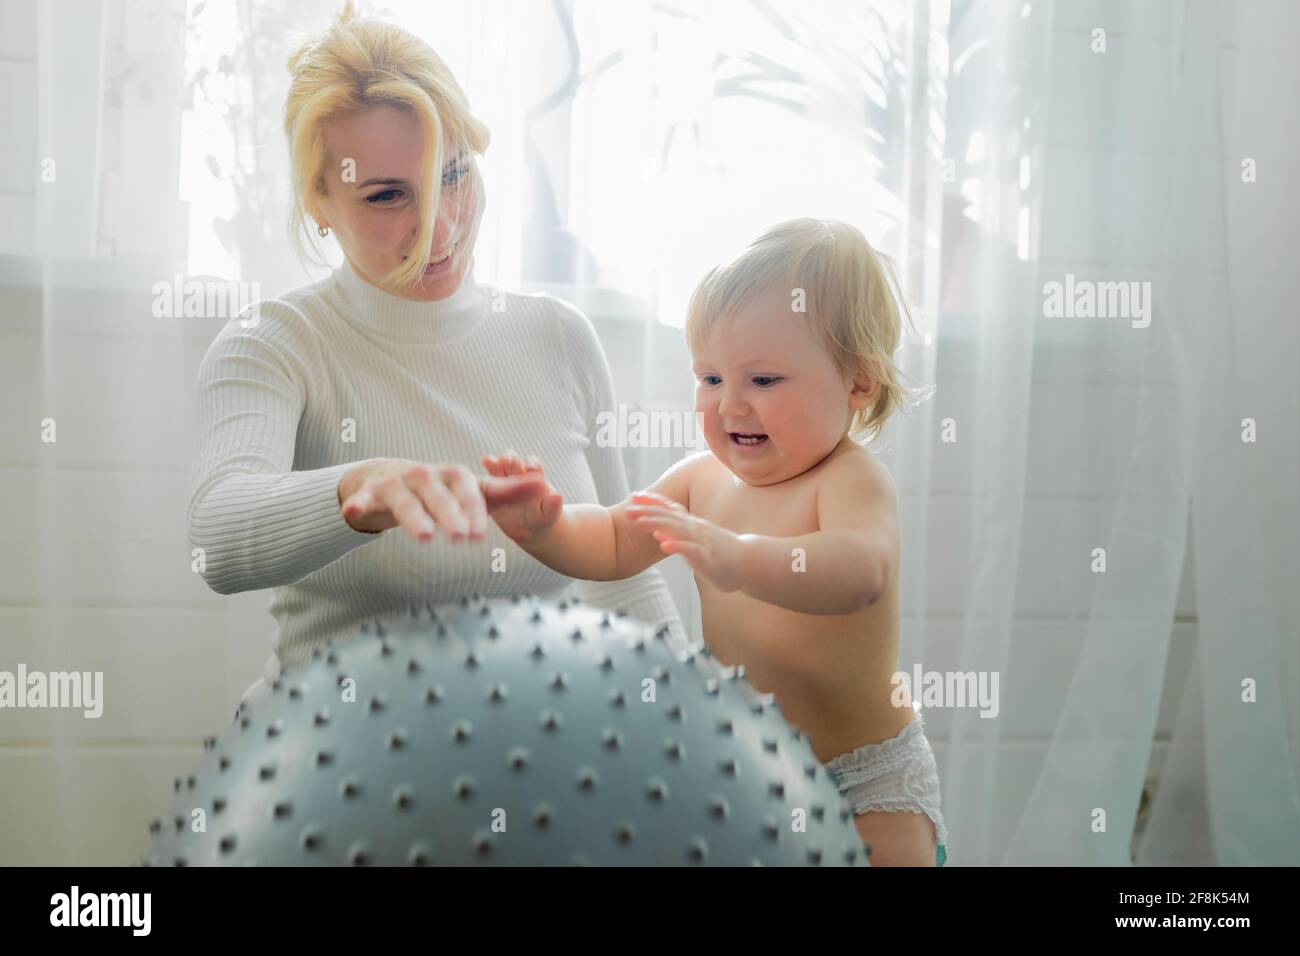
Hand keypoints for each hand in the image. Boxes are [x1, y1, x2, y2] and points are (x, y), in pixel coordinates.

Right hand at [338, 458, 545, 541]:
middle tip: (462, 538)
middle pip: (438, 494)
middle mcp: (424, 476)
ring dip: (413, 515)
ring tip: (424, 536)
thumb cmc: (436, 489)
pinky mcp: (371, 493)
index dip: (474, 510)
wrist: (385, 477)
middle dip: (450, 514)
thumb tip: (544, 485)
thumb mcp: (468, 489)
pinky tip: (352, 512)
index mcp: (450, 475)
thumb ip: (504, 490)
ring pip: (404, 499)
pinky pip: (364, 499)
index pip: (466, 490)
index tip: (481, 534)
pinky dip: (358, 504)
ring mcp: (396, 483)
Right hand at [481, 451, 563, 542]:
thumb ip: (552, 508)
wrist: (527, 527)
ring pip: (502, 464)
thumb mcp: (547, 517)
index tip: (530, 468)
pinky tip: (485, 461)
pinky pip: (489, 472)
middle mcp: (520, 474)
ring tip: (492, 462)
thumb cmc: (540, 520)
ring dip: (498, 462)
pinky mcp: (492, 484)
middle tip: (508, 462)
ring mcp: (506, 477)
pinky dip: (488, 464)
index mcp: (535, 480)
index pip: (534, 468)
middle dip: (512, 461)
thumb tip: (557, 497)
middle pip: (515, 462)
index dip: (532, 466)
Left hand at [626, 491, 745, 591]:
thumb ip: (678, 535)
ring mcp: (702, 541)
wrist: (748, 562)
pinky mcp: (708, 557)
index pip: (670, 508)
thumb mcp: (696, 541)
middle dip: (647, 511)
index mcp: (692, 524)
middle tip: (627, 509)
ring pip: (678, 529)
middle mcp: (695, 528)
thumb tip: (658, 532)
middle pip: (669, 516)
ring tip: (639, 522)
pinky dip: (677, 545)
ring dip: (658, 524)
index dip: (651, 502)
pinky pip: (692, 550)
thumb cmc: (720, 553)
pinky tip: (663, 544)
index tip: (633, 496)